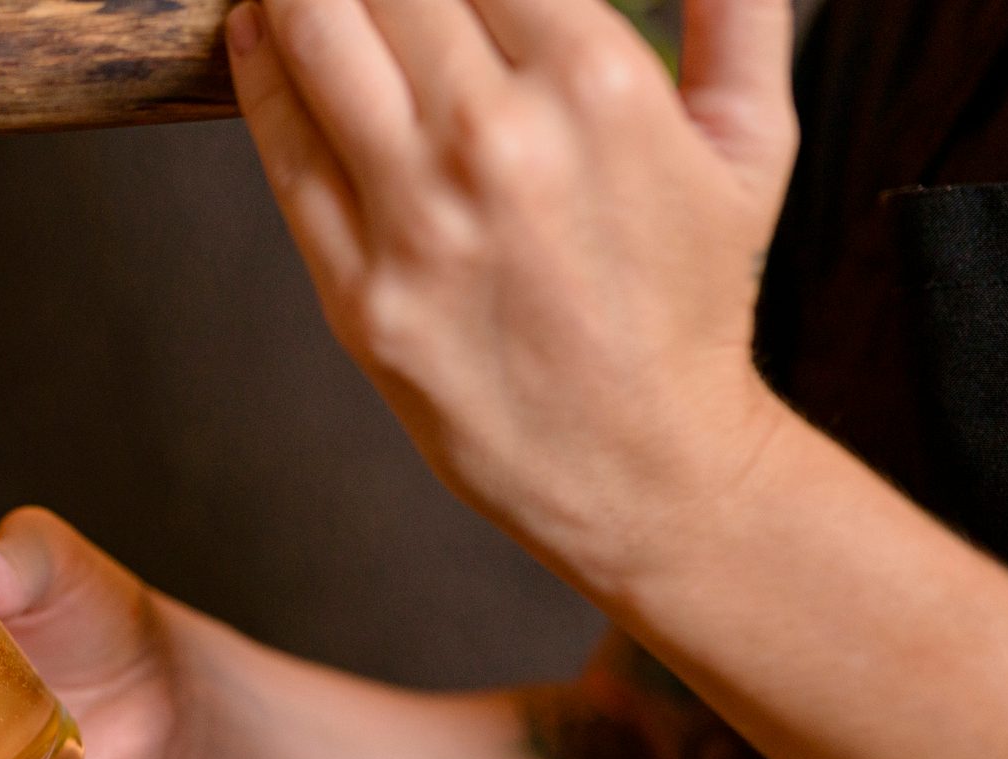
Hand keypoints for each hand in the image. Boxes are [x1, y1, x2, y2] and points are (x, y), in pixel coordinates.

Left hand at [227, 0, 800, 590]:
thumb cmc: (688, 299)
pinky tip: (255, 31)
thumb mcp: (751, 138)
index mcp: (596, 82)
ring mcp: (416, 221)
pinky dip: (257, 71)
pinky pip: (281, 151)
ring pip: (313, 38)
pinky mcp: (358, 292)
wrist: (642, 463)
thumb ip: (734, 6)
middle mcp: (495, 141)